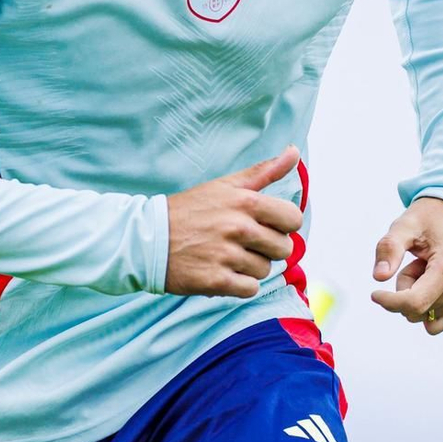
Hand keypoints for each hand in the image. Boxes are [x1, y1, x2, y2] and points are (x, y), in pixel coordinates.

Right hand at [166, 148, 302, 297]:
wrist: (148, 239)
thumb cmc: (190, 210)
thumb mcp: (225, 186)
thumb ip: (263, 171)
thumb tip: (294, 152)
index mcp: (246, 201)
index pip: (293, 219)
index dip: (283, 225)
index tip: (266, 226)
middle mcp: (238, 228)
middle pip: (283, 248)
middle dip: (267, 248)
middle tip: (243, 243)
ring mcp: (227, 256)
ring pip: (265, 270)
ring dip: (250, 267)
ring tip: (227, 256)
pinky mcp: (216, 281)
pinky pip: (250, 289)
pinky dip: (239, 285)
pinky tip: (222, 271)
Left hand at [371, 197, 442, 335]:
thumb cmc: (430, 219)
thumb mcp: (405, 225)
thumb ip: (389, 247)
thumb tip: (378, 276)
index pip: (415, 303)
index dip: (390, 302)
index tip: (375, 294)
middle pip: (416, 310)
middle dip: (406, 290)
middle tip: (417, 263)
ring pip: (425, 318)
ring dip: (419, 295)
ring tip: (430, 268)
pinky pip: (435, 324)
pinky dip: (430, 305)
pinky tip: (437, 280)